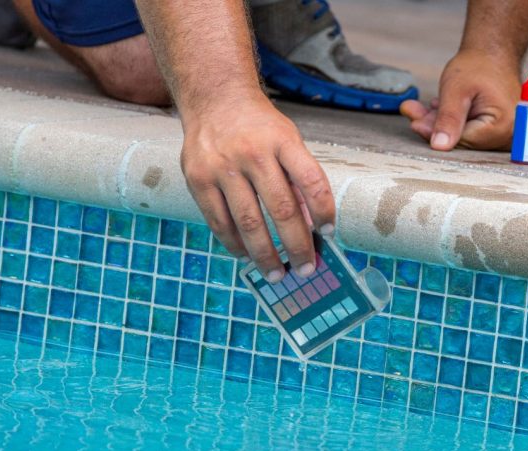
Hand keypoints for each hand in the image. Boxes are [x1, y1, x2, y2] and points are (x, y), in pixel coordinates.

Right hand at [180, 96, 334, 281]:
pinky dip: (234, 244)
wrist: (215, 99)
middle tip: (306, 268)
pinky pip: (219, 221)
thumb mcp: (288, 139)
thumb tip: (310, 226)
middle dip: (296, 245)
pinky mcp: (198, 178)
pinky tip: (246, 255)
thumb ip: (298, 178)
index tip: (330, 233)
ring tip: (277, 274)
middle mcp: (252, 153)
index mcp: (283, 141)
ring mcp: (222, 166)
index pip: (311, 181)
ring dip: (265, 254)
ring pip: (248, 222)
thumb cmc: (260, 127)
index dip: (323, 211)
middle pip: (281, 209)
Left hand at [401, 50, 521, 150]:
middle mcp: (507, 133)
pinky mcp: (497, 129)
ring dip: (441, 122)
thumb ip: (448, 119)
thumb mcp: (456, 89)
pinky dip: (452, 120)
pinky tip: (439, 107)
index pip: (462, 141)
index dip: (436, 133)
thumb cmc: (478, 65)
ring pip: (464, 135)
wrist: (494, 51)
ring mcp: (504, 132)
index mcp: (501, 126)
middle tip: (412, 112)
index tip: (415, 123)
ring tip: (423, 107)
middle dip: (436, 127)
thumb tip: (439, 146)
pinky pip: (470, 130)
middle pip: (463, 140)